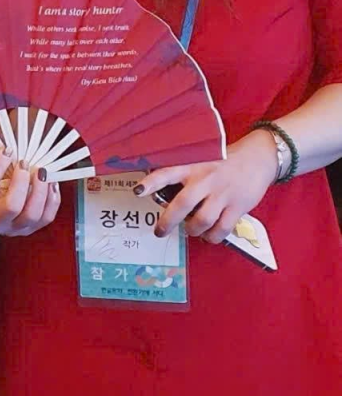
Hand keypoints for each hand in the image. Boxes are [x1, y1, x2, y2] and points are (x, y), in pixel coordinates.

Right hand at [0, 149, 60, 236]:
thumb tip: (4, 143)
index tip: (7, 149)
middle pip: (12, 206)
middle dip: (22, 181)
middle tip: (24, 163)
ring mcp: (12, 229)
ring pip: (32, 214)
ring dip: (40, 190)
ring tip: (41, 171)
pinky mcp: (28, 229)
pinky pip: (46, 217)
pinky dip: (52, 199)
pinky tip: (50, 183)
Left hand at [134, 130, 277, 242]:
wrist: (258, 158)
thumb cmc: (222, 163)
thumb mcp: (201, 161)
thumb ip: (184, 175)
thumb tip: (162, 196)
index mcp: (193, 166)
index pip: (167, 173)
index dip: (151, 182)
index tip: (137, 191)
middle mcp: (206, 179)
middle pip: (182, 204)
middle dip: (168, 222)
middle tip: (159, 231)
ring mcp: (222, 193)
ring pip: (201, 220)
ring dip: (192, 230)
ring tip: (190, 230)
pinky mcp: (238, 206)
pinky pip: (221, 229)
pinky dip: (212, 237)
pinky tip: (209, 235)